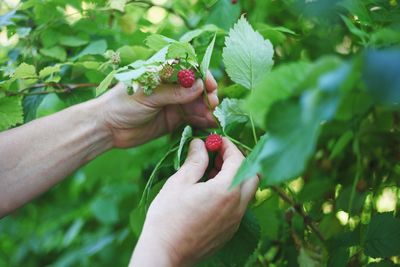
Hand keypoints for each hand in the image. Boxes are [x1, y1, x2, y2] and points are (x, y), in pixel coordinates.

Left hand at [97, 72, 217, 147]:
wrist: (107, 128)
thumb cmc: (122, 104)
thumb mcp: (147, 96)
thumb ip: (173, 92)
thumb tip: (198, 86)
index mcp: (162, 73)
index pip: (187, 68)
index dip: (202, 75)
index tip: (210, 85)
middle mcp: (170, 86)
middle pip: (196, 86)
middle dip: (207, 94)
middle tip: (213, 104)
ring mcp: (173, 103)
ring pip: (196, 103)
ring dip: (206, 109)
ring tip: (212, 118)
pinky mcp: (174, 119)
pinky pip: (192, 117)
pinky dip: (202, 120)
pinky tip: (209, 124)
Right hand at [129, 138, 258, 266]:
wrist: (165, 253)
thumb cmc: (168, 217)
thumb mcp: (180, 183)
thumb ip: (195, 161)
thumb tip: (201, 144)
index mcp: (227, 191)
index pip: (239, 160)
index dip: (228, 146)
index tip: (215, 141)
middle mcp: (238, 206)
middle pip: (252, 175)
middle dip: (237, 161)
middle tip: (217, 156)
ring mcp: (236, 221)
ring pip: (246, 191)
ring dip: (235, 176)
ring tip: (210, 173)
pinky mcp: (230, 231)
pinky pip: (239, 205)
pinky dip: (231, 192)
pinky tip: (209, 192)